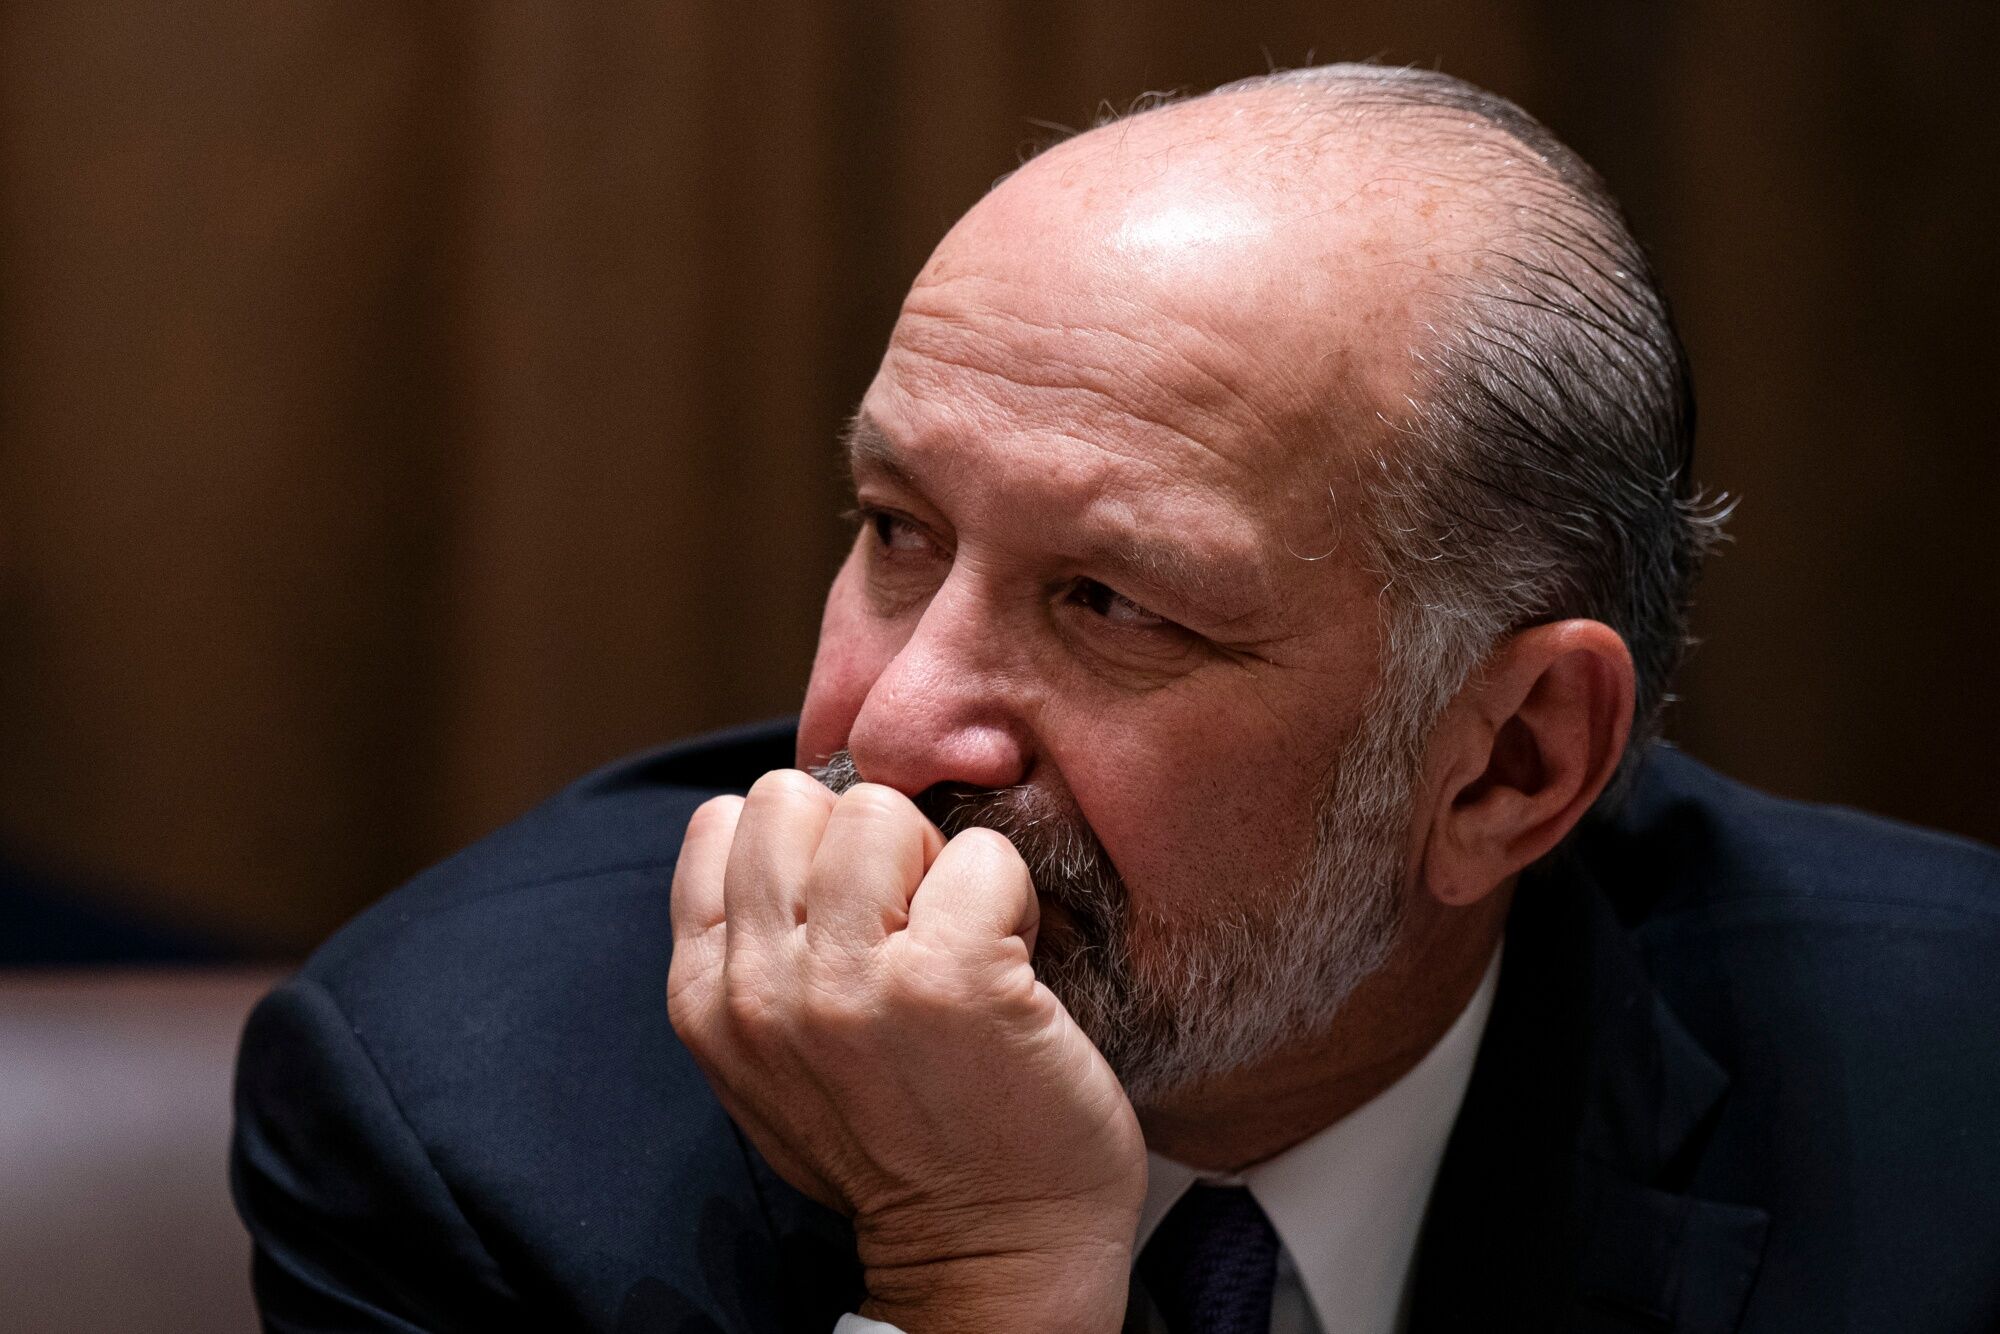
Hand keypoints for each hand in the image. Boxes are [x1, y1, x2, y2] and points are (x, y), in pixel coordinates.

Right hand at [667, 770, 1145, 1332]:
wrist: (991, 1257)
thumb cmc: (898, 1145)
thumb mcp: (773, 1060)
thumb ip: (754, 950)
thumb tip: (779, 829)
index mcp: (707, 999)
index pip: (725, 822)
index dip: (804, 846)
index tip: (855, 912)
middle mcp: (763, 988)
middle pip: (796, 799)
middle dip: (868, 842)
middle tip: (915, 922)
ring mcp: (851, 984)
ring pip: (880, 810)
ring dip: (938, 863)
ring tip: (963, 942)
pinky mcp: (949, 980)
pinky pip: (981, 856)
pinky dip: (1012, 895)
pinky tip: (1014, 965)